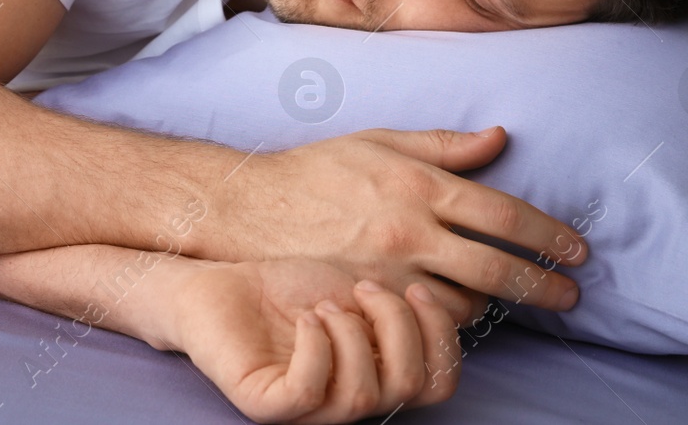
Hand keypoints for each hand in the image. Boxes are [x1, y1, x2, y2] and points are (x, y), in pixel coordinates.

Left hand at [167, 258, 460, 423]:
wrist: (220, 279)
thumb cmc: (291, 283)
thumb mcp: (362, 281)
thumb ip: (409, 293)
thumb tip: (466, 287)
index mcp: (380, 372)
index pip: (439, 381)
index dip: (441, 338)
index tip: (418, 289)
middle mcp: (351, 397)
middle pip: (409, 387)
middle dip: (398, 327)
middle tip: (365, 287)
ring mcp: (309, 408)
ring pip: (362, 396)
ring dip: (353, 334)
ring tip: (326, 302)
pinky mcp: (267, 404)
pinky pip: (309, 393)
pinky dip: (316, 348)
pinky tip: (306, 318)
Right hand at [212, 126, 585, 322]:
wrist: (253, 210)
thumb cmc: (317, 170)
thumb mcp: (381, 141)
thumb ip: (444, 144)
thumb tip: (500, 138)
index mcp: (418, 185)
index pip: (503, 214)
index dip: (548, 234)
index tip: (576, 248)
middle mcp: (409, 233)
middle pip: (496, 269)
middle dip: (543, 285)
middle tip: (572, 293)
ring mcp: (389, 274)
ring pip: (463, 305)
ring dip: (494, 305)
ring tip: (511, 299)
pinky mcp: (368, 302)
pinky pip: (422, 321)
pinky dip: (447, 319)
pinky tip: (457, 310)